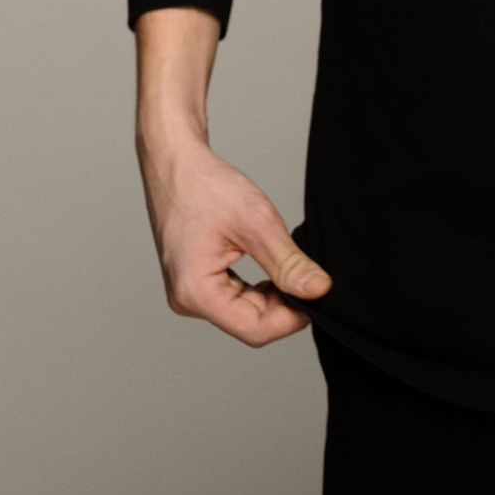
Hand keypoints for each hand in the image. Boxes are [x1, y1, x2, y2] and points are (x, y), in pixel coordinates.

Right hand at [137, 128, 332, 346]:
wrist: (175, 164)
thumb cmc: (206, 186)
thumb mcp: (256, 222)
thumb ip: (288, 262)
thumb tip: (318, 290)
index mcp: (196, 293)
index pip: (254, 329)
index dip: (291, 319)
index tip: (317, 299)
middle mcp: (188, 300)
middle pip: (249, 322)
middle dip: (283, 305)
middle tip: (308, 277)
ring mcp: (189, 292)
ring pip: (243, 311)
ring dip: (271, 295)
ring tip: (288, 265)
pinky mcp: (195, 282)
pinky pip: (233, 296)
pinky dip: (256, 286)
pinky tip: (270, 266)